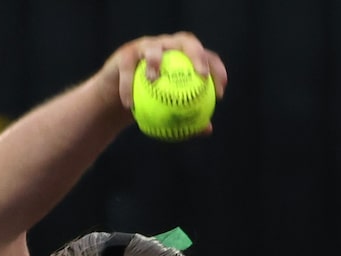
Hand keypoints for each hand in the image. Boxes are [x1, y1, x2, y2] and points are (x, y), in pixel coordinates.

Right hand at [99, 32, 227, 117]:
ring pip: (153, 48)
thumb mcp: (169, 111)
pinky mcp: (126, 55)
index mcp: (183, 57)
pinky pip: (127, 69)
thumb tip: (207, 129)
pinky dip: (127, 86)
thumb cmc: (151, 103)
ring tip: (154, 79)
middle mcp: (168, 46)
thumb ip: (187, 117)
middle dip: (197, 55)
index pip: (206, 56)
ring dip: (155, 61)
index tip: (220, 93)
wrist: (121, 96)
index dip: (216, 70)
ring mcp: (146, 47)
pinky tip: (129, 104)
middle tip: (201, 75)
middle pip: (186, 42)